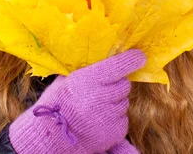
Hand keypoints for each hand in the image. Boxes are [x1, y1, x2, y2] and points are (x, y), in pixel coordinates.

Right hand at [9, 49, 145, 153]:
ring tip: (96, 106)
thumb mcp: (65, 81)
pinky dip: (115, 117)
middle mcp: (99, 98)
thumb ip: (85, 70)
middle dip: (117, 84)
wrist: (53, 137)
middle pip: (124, 84)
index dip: (130, 60)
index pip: (116, 67)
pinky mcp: (115, 132)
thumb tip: (105, 57)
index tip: (139, 56)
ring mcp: (108, 116)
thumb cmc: (58, 104)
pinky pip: (123, 118)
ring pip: (124, 102)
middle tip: (102, 88)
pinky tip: (99, 119)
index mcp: (86, 81)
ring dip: (115, 101)